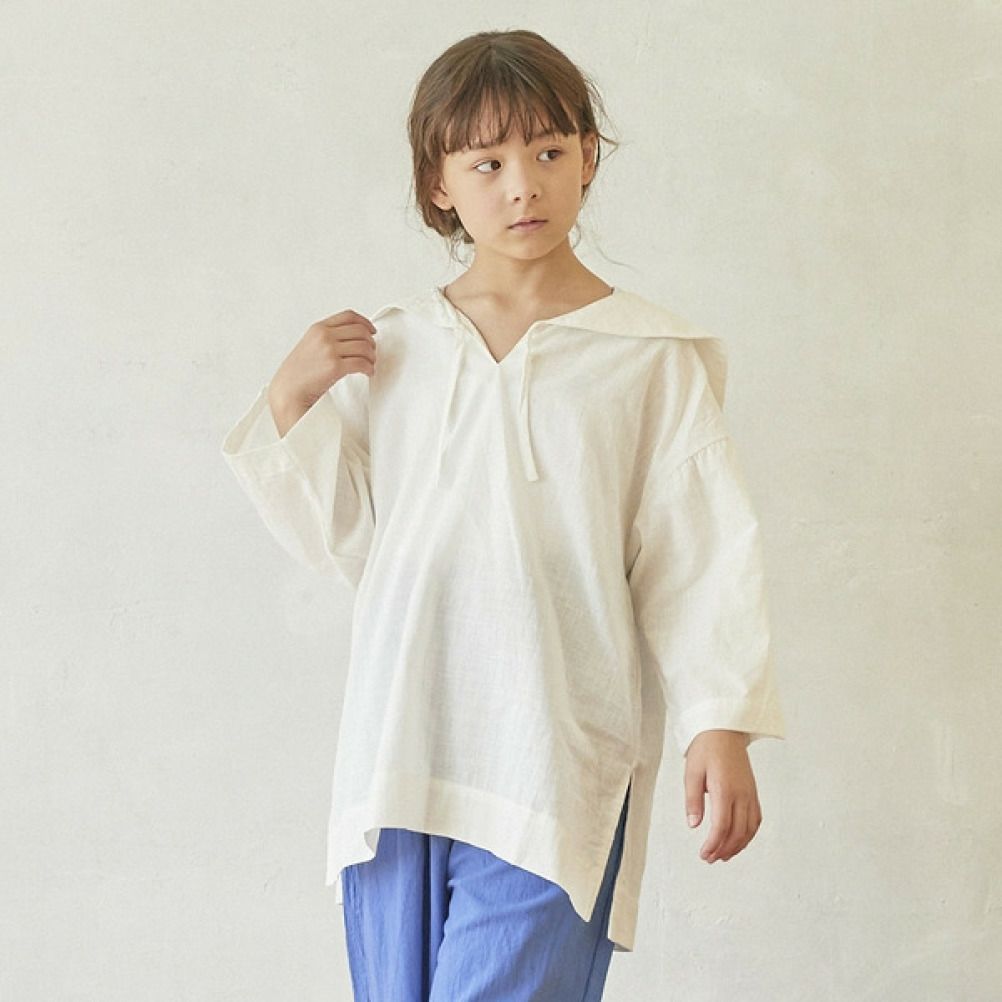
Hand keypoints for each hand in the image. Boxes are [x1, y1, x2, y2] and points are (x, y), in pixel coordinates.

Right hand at [268, 310, 377, 435]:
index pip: (349, 316)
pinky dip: (369, 368)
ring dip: (371, 357)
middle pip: (360, 331)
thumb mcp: (310, 345)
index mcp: (318, 328)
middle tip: (372, 352)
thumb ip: (327, 337)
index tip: (372, 330)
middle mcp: (324, 336)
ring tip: (370, 364)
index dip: (365, 322)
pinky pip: (362, 363)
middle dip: (371, 342)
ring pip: (364, 347)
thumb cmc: (299, 372)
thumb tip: (352, 337)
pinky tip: (368, 372)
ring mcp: (330, 350)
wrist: (289, 390)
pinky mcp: (335, 367)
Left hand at [683, 730, 761, 862]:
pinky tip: (739, 840)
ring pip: (749, 829)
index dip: (713, 844)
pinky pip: (756, 819)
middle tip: (710, 858)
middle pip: (737, 832)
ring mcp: (750, 794)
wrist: (724, 730)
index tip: (704, 854)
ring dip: (738, 846)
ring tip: (723, 855)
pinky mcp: (753, 792)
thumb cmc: (706, 749)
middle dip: (724, 849)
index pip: (721, 826)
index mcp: (725, 789)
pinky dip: (749, 834)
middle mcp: (741, 794)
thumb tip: (694, 824)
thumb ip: (693, 800)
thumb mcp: (692, 772)